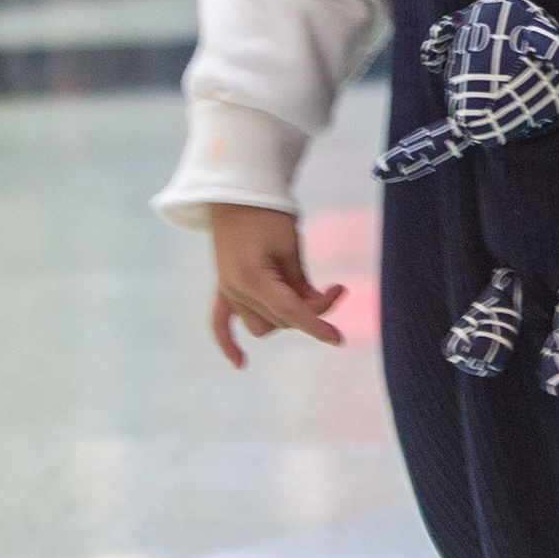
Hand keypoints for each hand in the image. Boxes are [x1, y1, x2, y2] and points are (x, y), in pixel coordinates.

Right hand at [208, 202, 348, 365]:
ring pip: (261, 325)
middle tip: (332, 287)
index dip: (317, 326)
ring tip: (304, 294)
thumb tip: (312, 308)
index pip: (291, 312)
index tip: (338, 339)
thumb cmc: (267, 214)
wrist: (236, 194)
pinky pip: (220, 322)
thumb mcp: (290, 247)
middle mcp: (237, 291)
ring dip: (284, 318)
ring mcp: (228, 291)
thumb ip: (300, 283)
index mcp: (254, 280)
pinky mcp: (223, 287)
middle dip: (309, 310)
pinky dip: (228, 343)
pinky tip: (241, 363)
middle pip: (280, 320)